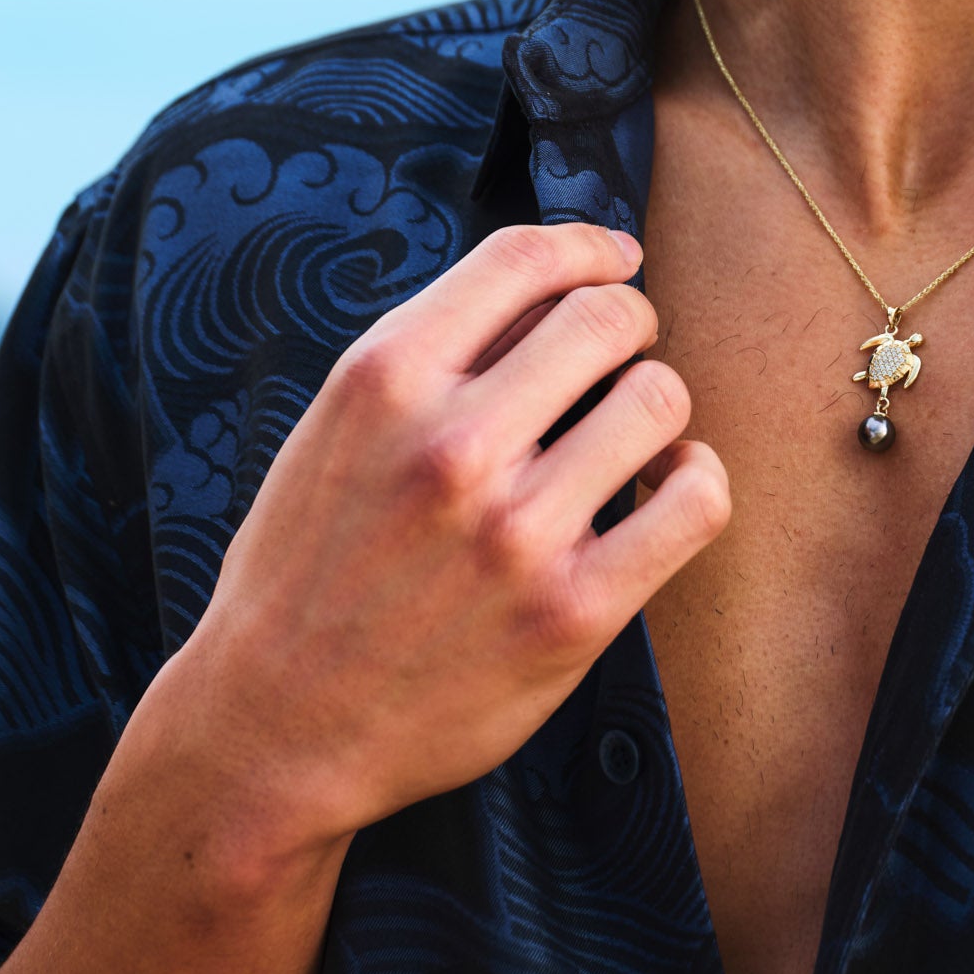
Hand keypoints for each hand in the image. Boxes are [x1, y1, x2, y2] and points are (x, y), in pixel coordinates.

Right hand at [138, 223, 728, 876]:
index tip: (616, 260)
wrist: (276, 726)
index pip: (524, 258)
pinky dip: (697, 480)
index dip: (590, 246)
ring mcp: (517, 531)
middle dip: (629, 323)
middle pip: (607, 318)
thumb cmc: (312, 567)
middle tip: (622, 356)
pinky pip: (695, 501)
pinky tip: (666, 489)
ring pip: (660, 398)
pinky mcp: (574, 610)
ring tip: (631, 435)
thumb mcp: (336, 430)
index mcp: (383, 380)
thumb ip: (436, 356)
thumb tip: (561, 286)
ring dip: (658, 405)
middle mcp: (452, 445)